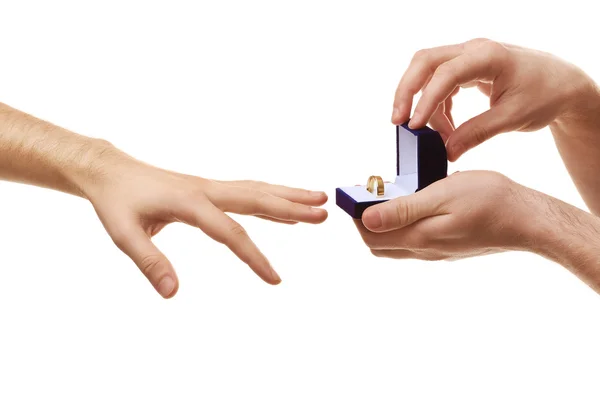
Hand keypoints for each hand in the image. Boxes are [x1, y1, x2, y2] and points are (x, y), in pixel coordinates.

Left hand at [84, 148, 327, 298]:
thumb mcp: (124, 235)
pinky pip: (247, 192)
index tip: (276, 280)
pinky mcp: (208, 188)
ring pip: (257, 190)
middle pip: (258, 198)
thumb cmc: (116, 202)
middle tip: (325, 213)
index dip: (255, 258)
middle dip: (292, 206)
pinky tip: (284, 208)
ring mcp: (210, 187)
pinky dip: (270, 198)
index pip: (231, 233)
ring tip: (319, 201)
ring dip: (289, 196)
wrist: (111, 171)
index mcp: (190, 204)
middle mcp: (207, 190)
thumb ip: (150, 263)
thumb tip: (173, 294)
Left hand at [355, 171, 540, 260]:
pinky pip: (415, 242)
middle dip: (366, 222)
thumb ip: (403, 210)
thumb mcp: (441, 196)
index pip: (370, 236)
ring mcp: (437, 252)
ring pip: (396, 244)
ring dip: (386, 224)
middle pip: (379, 244)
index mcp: (419, 238)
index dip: (356, 216)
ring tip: (392, 195)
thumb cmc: (489, 200)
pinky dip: (404, 226)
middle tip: (371, 193)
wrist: (528, 220)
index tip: (356, 192)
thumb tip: (366, 220)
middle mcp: (424, 251)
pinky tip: (416, 205)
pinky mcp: (448, 248)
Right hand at [391, 38, 597, 160]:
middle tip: (398, 121)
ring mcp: (468, 56)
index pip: (445, 74)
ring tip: (429, 132)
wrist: (562, 84)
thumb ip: (476, 134)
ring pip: (427, 70)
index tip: (416, 127)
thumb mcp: (512, 118)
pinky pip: (439, 81)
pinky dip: (435, 103)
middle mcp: (473, 49)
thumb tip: (447, 151)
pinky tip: (444, 126)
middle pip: (425, 62)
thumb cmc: (544, 95)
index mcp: (488, 56)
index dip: (426, 101)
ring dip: (420, 100)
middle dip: (407, 91)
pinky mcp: (466, 67)